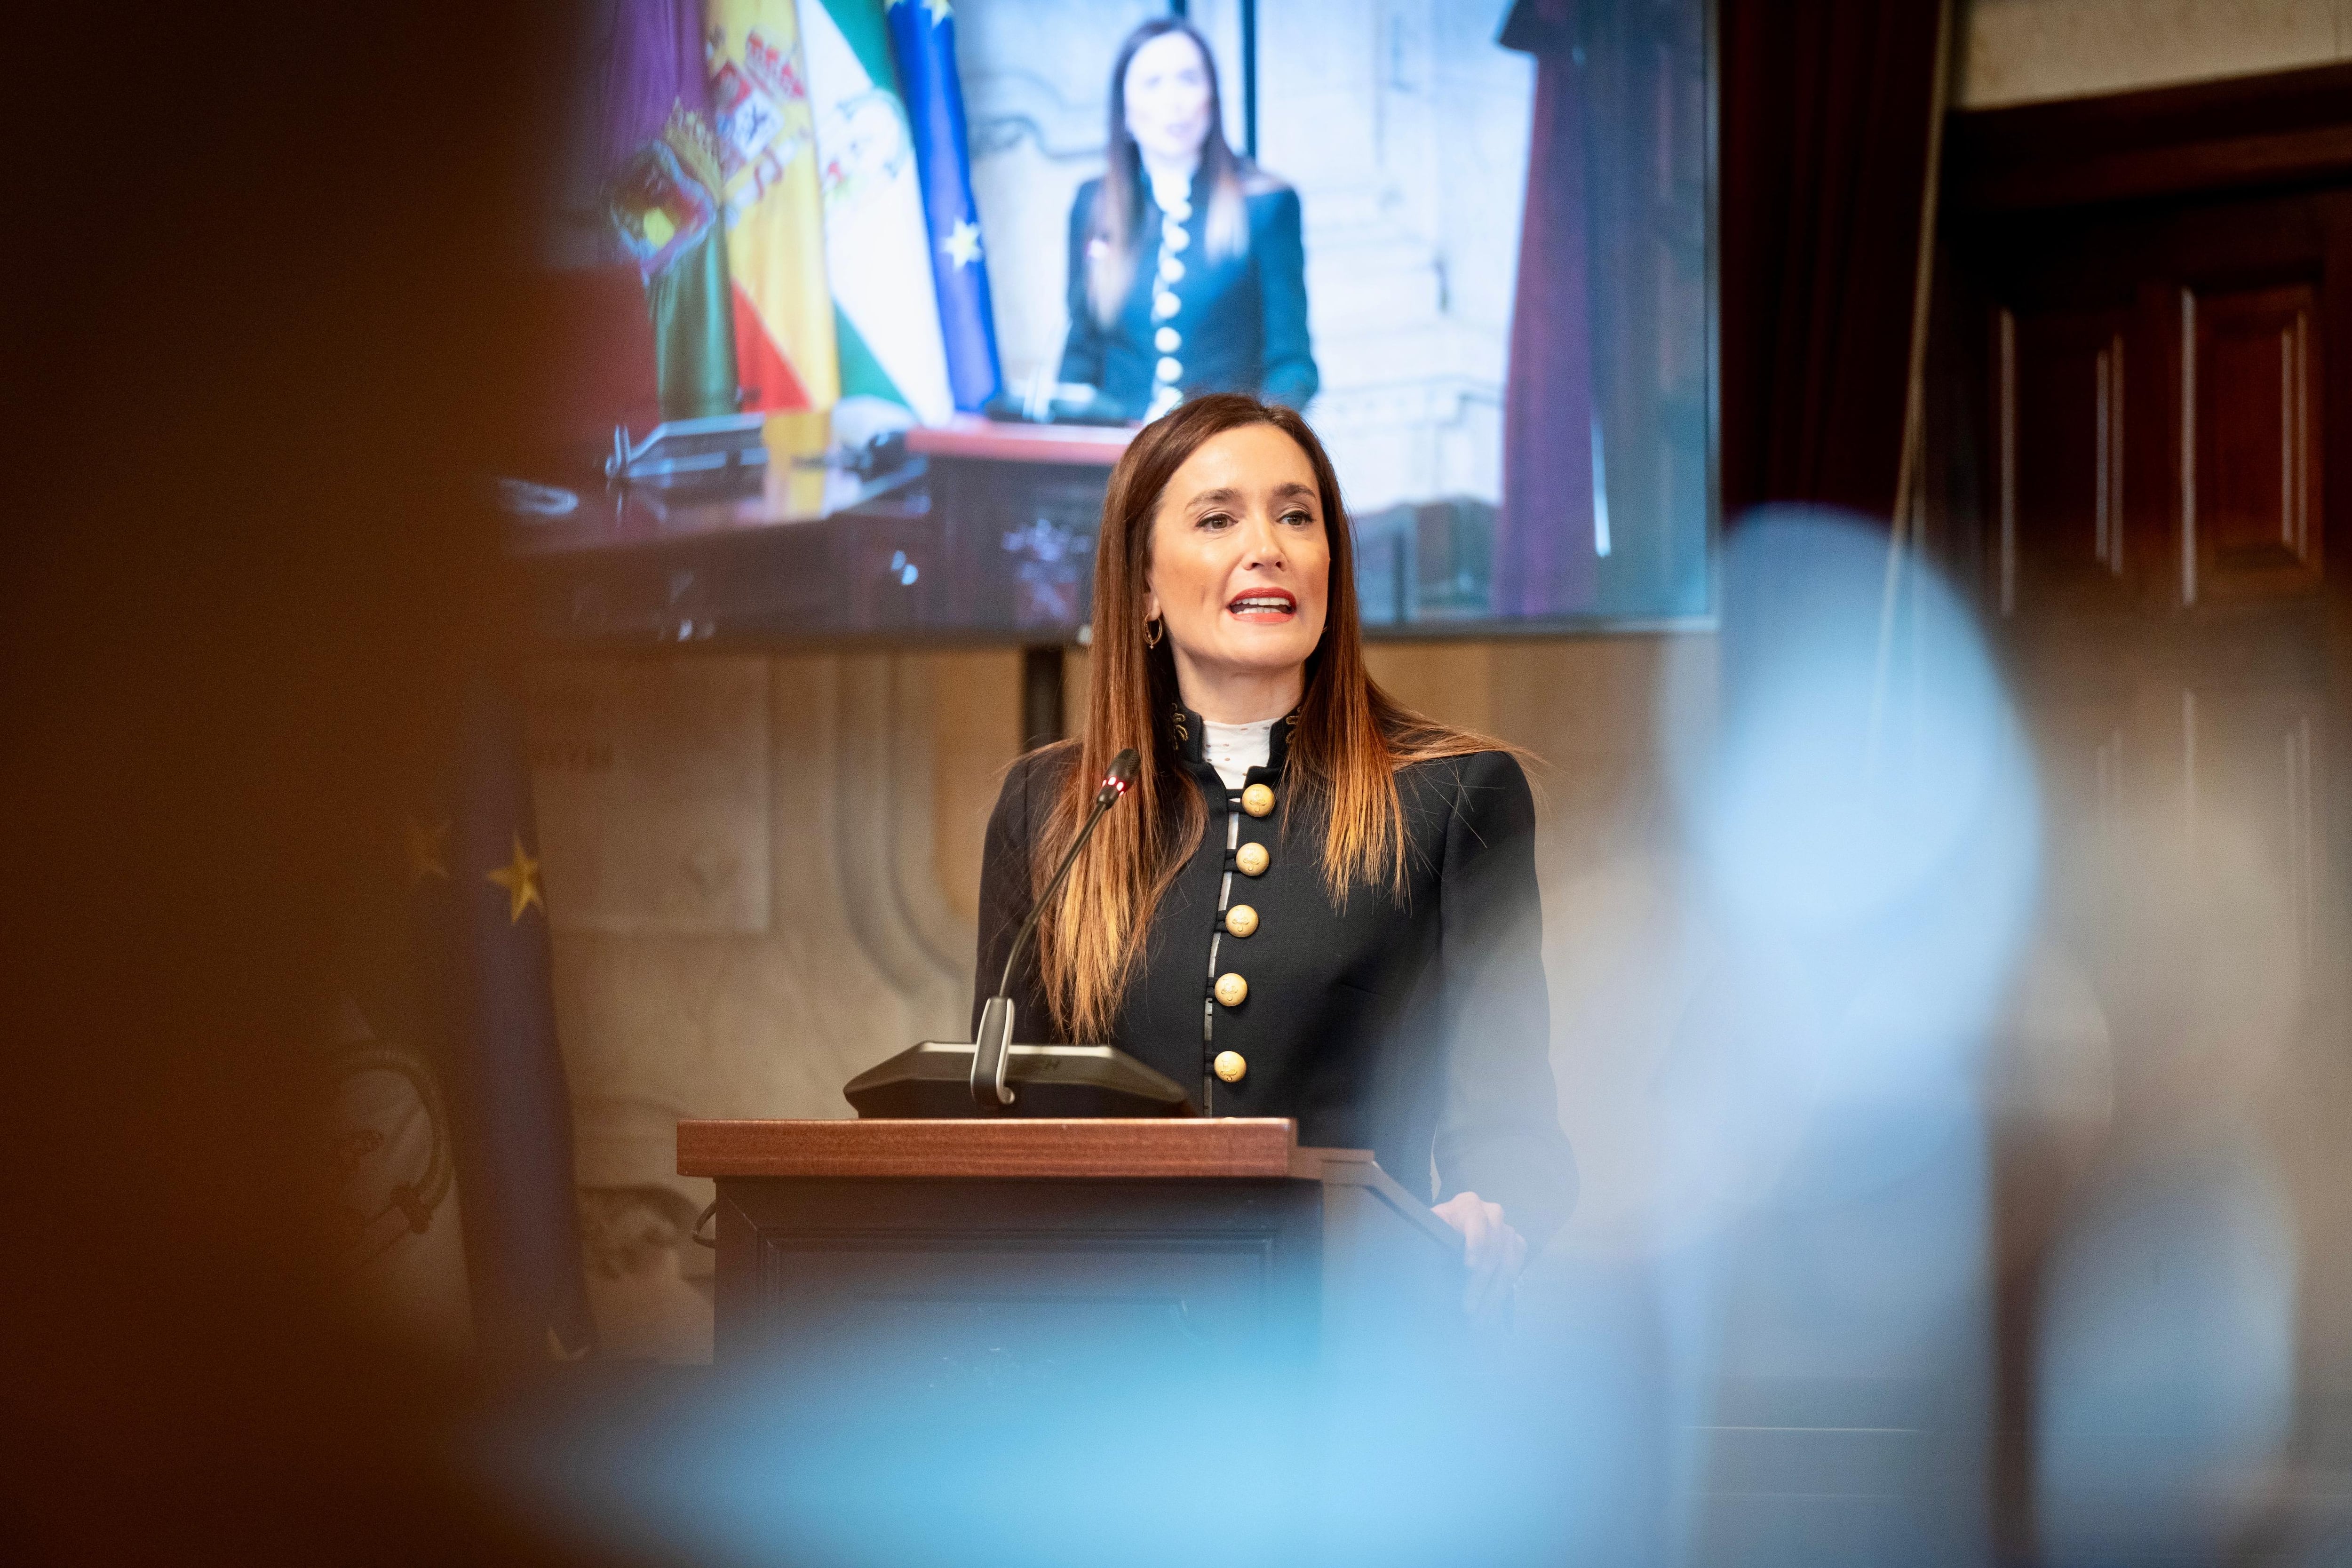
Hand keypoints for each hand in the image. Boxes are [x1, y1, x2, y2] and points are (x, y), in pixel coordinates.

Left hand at [1431, 1191, 1527, 1319]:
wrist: (1448, 1233)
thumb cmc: (1435, 1235)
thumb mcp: (1429, 1235)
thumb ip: (1431, 1247)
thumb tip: (1431, 1273)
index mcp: (1467, 1205)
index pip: (1476, 1221)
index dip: (1474, 1243)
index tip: (1468, 1267)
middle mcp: (1491, 1212)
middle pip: (1493, 1248)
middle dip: (1481, 1283)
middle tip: (1469, 1310)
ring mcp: (1507, 1229)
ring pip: (1508, 1263)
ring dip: (1493, 1294)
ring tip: (1480, 1319)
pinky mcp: (1517, 1245)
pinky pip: (1516, 1268)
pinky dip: (1503, 1291)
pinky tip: (1491, 1310)